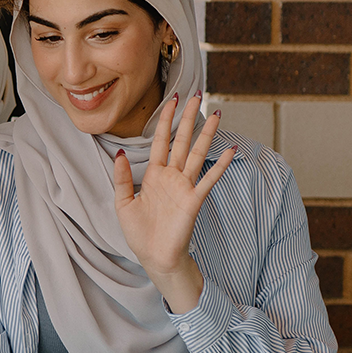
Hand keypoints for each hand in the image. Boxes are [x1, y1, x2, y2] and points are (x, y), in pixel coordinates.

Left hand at [112, 94, 234, 283]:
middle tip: (196, 95)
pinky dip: (220, 165)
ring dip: (207, 134)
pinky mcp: (194, 200)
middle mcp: (172, 177)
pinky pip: (209, 179)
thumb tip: (120, 153)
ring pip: (197, 153)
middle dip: (188, 118)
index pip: (161, 140)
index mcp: (154, 175)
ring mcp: (185, 187)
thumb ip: (122, 177)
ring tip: (217, 114)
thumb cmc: (140, 233)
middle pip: (182, 140)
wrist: (154, 257)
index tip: (171, 99)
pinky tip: (231, 151)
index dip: (166, 120)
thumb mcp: (123, 203)